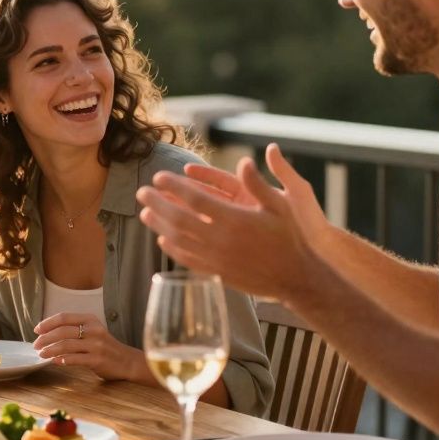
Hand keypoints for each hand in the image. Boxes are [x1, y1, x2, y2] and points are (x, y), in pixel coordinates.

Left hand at [32, 313, 145, 382]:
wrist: (127, 361)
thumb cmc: (105, 347)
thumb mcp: (92, 331)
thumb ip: (74, 330)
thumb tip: (48, 333)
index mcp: (90, 319)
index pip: (63, 317)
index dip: (47, 323)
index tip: (36, 330)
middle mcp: (93, 330)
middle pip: (62, 331)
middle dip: (45, 338)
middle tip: (36, 345)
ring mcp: (96, 345)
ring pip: (66, 345)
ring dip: (50, 350)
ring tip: (42, 354)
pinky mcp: (97, 359)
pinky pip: (75, 359)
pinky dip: (62, 360)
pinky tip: (55, 361)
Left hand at [136, 147, 315, 300]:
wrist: (297, 278)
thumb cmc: (290, 238)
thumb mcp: (281, 205)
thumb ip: (258, 184)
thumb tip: (244, 161)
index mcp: (234, 219)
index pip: (194, 198)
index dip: (173, 185)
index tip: (159, 177)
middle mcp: (221, 239)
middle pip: (178, 218)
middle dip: (157, 203)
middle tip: (142, 192)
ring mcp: (217, 259)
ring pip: (179, 240)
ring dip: (159, 225)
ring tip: (145, 213)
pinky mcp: (217, 273)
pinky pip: (188, 260)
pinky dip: (173, 249)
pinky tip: (163, 239)